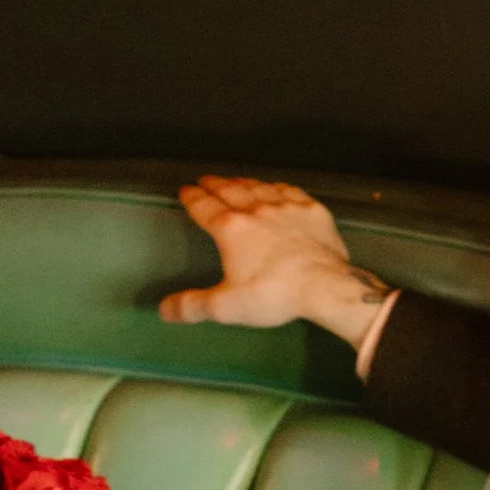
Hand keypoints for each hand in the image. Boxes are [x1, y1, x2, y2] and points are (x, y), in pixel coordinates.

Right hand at [161, 177, 385, 347]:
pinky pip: (289, 191)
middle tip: (205, 180)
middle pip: (229, 191)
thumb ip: (192, 306)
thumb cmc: (274, 295)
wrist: (325, 286)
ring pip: (258, 187)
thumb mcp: (225, 307)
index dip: (192, 197)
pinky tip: (275, 188)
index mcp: (231, 230)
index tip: (185, 189)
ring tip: (234, 180)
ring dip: (243, 182)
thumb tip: (164, 309)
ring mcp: (286, 207)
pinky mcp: (312, 211)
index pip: (204, 207)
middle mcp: (256, 211)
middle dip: (214, 184)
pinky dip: (276, 187)